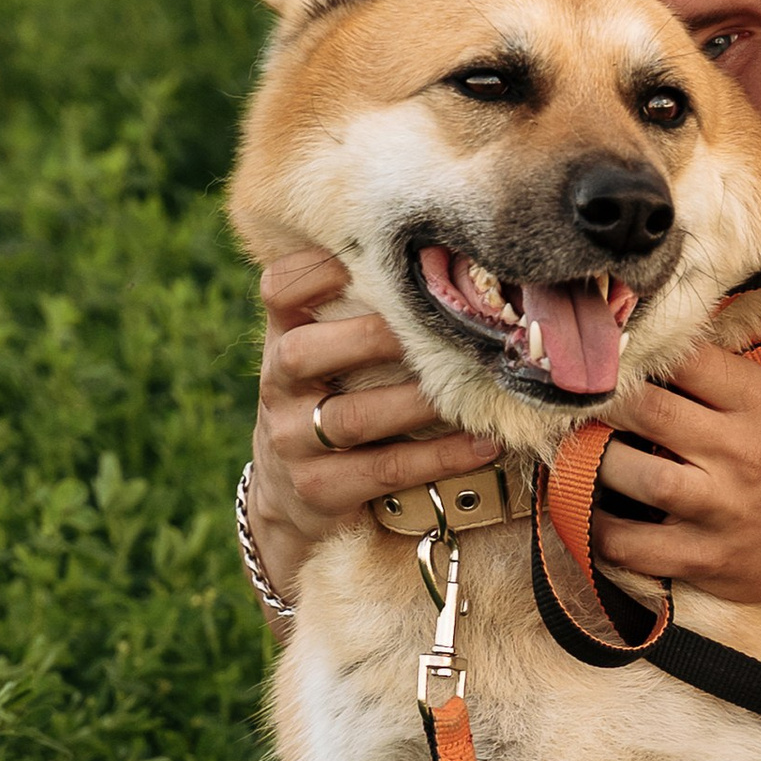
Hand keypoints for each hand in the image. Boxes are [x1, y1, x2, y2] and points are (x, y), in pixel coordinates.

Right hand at [248, 248, 499, 609]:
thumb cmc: (331, 405)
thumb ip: (359, 317)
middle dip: (370, 338)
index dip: (310, 273)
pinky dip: (441, 456)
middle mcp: (277, 387)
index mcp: (283, 340)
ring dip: (417, 402)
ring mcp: (292, 442)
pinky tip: (483, 443)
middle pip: (301, 353)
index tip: (357, 261)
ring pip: (352, 417)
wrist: (290, 499)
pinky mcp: (320, 490)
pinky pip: (386, 469)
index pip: (277, 291)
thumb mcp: (326, 360)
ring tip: (473, 390)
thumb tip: (448, 267)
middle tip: (433, 328)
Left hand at [589, 345, 760, 613]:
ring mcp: (718, 509)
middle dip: (603, 398)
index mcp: (760, 403)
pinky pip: (627, 545)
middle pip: (645, 410)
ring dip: (591, 459)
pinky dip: (596, 528)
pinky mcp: (703, 558)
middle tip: (578, 398)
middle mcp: (737, 452)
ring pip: (628, 474)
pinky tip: (590, 510)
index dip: (641, 350)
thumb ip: (729, 373)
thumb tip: (662, 341)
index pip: (686, 358)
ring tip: (579, 450)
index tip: (614, 352)